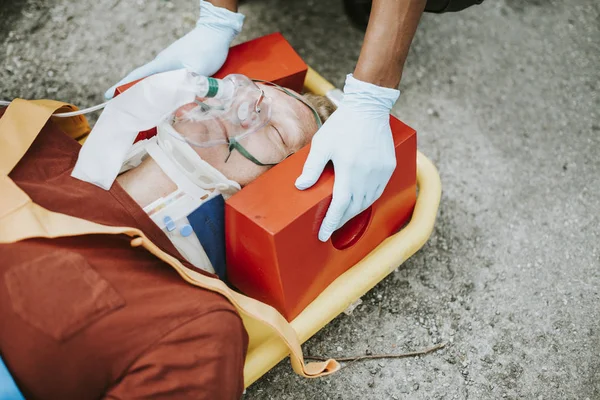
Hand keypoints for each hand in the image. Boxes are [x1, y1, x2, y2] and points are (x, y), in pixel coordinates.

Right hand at [104, 0, 243, 98]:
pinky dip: (166, 90)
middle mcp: (164, 63)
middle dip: (136, 95)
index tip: (108, 95)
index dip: (122, 86)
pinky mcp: (181, 64)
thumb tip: (178, 102)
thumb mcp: (197, 70)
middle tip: (130, 111)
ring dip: (153, 94)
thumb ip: (187, 86)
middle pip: (146, 81)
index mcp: (162, 64)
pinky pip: (169, 79)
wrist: (217, 32)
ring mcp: (172, 63)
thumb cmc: (206, 49)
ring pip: (158, 82)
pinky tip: (171, 99)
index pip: (137, 76)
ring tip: (149, 110)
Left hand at [295, 74, 399, 241]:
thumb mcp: (321, 144)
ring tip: (343, 215)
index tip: (323, 235)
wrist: (369, 107)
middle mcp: (367, 175)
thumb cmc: (343, 124)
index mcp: (349, 170)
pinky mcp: (389, 166)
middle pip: (354, 208)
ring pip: (368, 201)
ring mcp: (381, 172)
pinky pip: (379, 190)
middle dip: (341, 220)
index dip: (330, 223)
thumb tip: (301, 186)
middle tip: (330, 226)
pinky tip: (360, 200)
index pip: (339, 206)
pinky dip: (368, 199)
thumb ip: (312, 167)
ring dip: (355, 211)